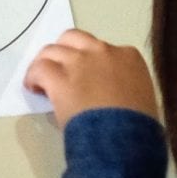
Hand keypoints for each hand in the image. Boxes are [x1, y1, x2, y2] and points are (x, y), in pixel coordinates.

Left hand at [24, 29, 157, 129]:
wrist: (124, 139)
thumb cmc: (139, 127)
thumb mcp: (143, 99)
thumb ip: (126, 86)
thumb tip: (111, 95)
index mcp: (128, 56)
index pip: (103, 49)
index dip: (91, 61)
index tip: (86, 76)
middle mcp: (102, 51)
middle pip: (74, 38)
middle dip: (65, 51)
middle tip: (60, 68)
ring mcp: (79, 61)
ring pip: (52, 49)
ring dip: (46, 62)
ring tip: (41, 78)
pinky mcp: (59, 77)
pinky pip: (39, 68)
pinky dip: (34, 76)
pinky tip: (34, 87)